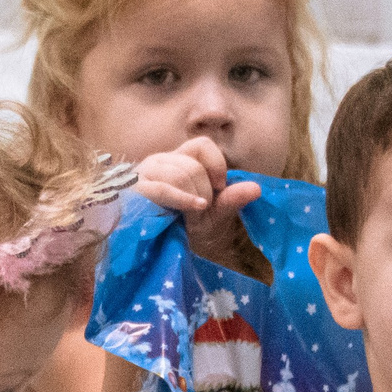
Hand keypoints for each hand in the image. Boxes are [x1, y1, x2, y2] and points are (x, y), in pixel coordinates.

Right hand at [132, 138, 260, 268]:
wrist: (156, 247)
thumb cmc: (183, 224)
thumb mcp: (213, 212)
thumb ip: (232, 199)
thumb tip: (257, 188)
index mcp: (179, 158)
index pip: (202, 145)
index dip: (216, 164)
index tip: (220, 187)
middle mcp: (161, 160)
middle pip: (193, 165)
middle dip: (206, 190)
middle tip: (203, 209)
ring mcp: (145, 174)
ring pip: (180, 174)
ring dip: (194, 197)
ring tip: (192, 213)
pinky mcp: (134, 191)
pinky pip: (162, 189)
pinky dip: (183, 198)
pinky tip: (196, 207)